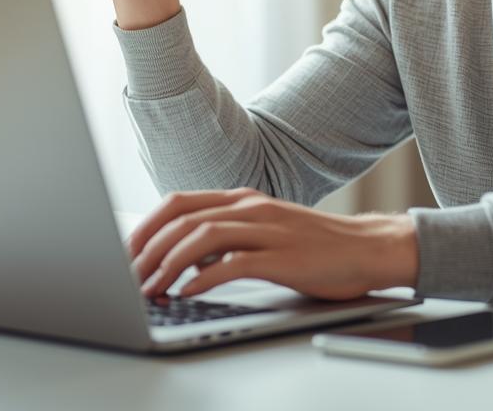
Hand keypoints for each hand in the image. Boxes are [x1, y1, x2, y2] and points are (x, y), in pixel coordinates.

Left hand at [127, 188, 418, 300]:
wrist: (367, 248)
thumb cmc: (314, 246)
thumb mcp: (264, 232)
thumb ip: (226, 239)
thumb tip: (184, 259)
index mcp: (242, 199)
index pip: (179, 203)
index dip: (146, 226)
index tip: (125, 252)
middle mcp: (251, 208)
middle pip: (183, 219)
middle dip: (148, 249)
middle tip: (127, 275)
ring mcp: (267, 230)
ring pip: (202, 238)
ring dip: (168, 264)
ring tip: (150, 288)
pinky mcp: (283, 257)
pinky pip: (233, 265)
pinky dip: (203, 278)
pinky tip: (187, 293)